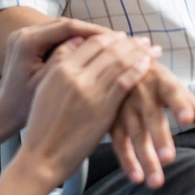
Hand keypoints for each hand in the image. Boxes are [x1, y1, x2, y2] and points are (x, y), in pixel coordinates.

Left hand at [0, 18, 109, 131]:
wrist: (3, 114)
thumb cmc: (24, 106)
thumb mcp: (48, 84)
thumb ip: (66, 61)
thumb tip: (92, 43)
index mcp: (27, 41)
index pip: (67, 27)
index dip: (93, 31)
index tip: (115, 37)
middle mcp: (23, 33)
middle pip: (64, 25)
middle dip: (91, 31)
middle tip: (115, 37)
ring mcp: (24, 36)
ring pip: (61, 29)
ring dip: (83, 35)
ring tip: (107, 42)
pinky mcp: (27, 42)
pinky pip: (55, 36)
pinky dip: (72, 41)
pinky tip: (90, 49)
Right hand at [17, 32, 155, 186]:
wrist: (41, 158)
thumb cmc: (42, 127)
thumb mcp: (44, 89)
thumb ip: (58, 65)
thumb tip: (76, 44)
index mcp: (59, 69)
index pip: (91, 42)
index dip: (112, 36)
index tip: (125, 37)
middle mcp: (74, 75)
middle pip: (108, 48)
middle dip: (130, 42)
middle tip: (145, 41)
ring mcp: (89, 91)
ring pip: (119, 62)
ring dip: (139, 53)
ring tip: (153, 51)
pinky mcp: (102, 108)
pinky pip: (124, 82)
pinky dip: (138, 70)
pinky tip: (148, 66)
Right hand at [110, 62, 194, 188]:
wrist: (118, 66)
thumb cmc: (156, 81)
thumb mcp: (175, 89)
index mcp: (162, 82)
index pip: (173, 93)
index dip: (180, 105)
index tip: (187, 119)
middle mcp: (141, 93)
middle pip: (152, 117)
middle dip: (159, 138)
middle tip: (168, 159)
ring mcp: (124, 107)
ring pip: (135, 133)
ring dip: (144, 157)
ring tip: (154, 181)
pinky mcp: (112, 120)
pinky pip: (119, 142)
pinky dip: (127, 160)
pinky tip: (137, 178)